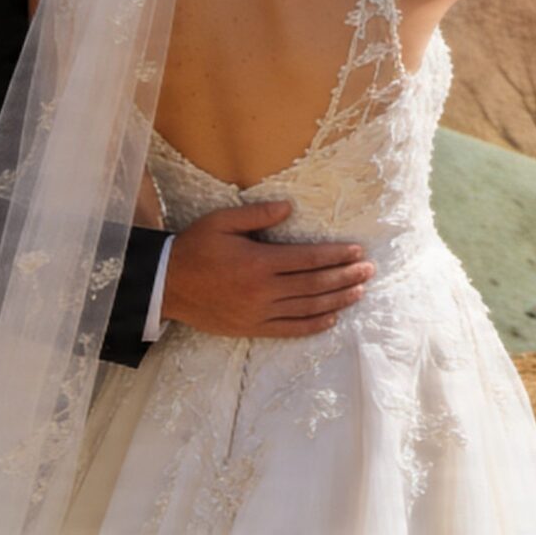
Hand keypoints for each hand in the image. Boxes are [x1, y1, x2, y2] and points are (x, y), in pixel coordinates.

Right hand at [161, 199, 371, 337]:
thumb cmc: (195, 248)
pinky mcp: (252, 328)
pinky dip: (313, 325)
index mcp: (259, 262)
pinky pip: (289, 329)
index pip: (309, 259)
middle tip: (369, 271)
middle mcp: (263, 290)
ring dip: (337, 300)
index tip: (358, 251)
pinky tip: (331, 318)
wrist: (166, 285)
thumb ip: (257, 215)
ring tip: (359, 292)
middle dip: (345, 276)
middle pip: (315, 284)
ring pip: (308, 308)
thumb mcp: (222, 222)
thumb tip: (289, 207)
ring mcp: (258, 312)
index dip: (337, 255)